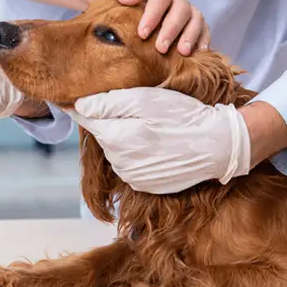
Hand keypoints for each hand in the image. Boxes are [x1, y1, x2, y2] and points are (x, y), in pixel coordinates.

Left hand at [69, 88, 251, 193]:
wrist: (218, 146)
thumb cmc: (182, 117)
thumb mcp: (145, 101)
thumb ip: (108, 104)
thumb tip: (78, 106)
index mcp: (115, 140)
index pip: (86, 121)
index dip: (79, 108)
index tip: (67, 100)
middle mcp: (119, 163)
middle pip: (104, 136)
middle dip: (111, 122)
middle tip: (134, 109)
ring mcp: (132, 177)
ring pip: (117, 151)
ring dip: (125, 138)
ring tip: (151, 126)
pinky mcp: (146, 185)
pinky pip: (132, 165)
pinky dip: (138, 154)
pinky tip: (157, 144)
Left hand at [97, 0, 209, 55]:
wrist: (119, 0)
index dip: (155, 13)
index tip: (142, 33)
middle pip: (181, 7)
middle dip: (171, 29)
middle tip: (160, 48)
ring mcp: (185, 3)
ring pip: (195, 17)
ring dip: (190, 36)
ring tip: (182, 53)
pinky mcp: (190, 18)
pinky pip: (202, 28)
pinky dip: (202, 39)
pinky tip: (196, 53)